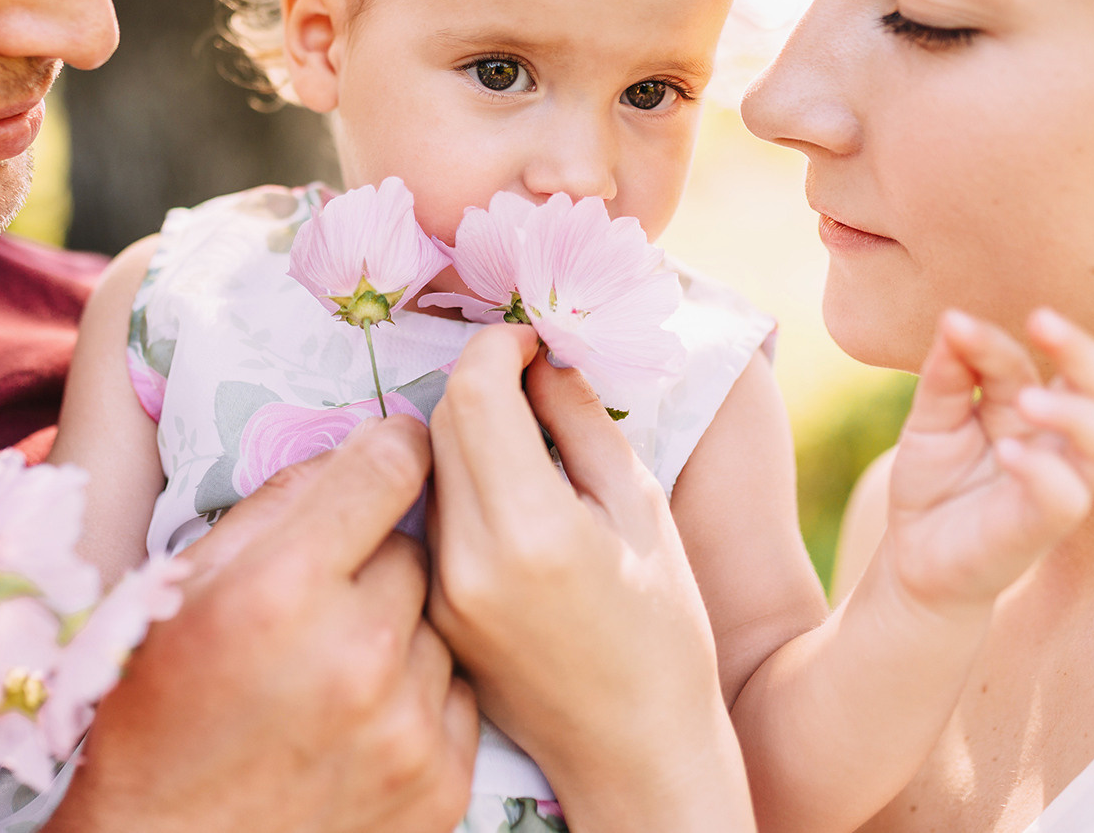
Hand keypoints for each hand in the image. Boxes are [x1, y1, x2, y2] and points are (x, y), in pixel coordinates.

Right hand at [56, 415, 477, 832]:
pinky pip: (459, 696)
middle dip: (375, 561)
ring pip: (440, 624)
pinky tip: (360, 718)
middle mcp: (356, 653)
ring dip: (399, 633)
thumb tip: (352, 450)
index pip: (390, 466)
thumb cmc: (157, 716)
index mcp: (282, 588)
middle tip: (327, 597)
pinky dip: (420, 698)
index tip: (388, 457)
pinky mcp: (439, 784)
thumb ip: (271, 506)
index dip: (389, 452)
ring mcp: (406, 727)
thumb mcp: (180, 589)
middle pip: (415, 549)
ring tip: (335, 669)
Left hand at [426, 326, 752, 832]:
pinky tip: (512, 502)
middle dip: (483, 382)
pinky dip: (463, 487)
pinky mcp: (430, 613)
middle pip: (441, 421)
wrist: (634, 752)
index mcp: (531, 529)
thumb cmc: (663, 630)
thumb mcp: (641, 508)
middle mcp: (468, 560)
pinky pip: (431, 517)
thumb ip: (583, 422)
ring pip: (430, 467)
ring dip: (469, 433)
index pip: (473, 392)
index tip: (531, 340)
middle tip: (533, 380)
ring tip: (529, 444)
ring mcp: (439, 593)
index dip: (498, 346)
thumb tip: (545, 354)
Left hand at [883, 308, 1093, 611]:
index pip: (1029, 359)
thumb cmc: (934, 482)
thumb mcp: (930, 420)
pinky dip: (1044, 472)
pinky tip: (1009, 453)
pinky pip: (1068, 499)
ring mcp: (1057, 484)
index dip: (994, 339)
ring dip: (1077, 414)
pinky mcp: (1042, 528)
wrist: (913, 557)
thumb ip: (946, 376)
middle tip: (1042, 321)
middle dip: (1081, 350)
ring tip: (1028, 399)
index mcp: (1028, 404)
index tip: (955, 323)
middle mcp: (1055, 440)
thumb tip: (954, 320)